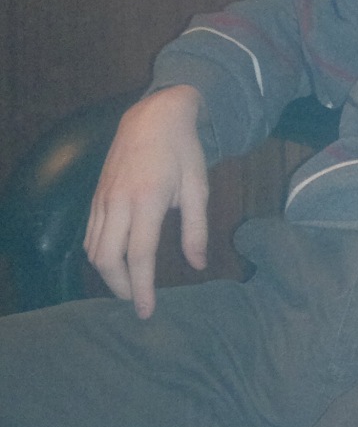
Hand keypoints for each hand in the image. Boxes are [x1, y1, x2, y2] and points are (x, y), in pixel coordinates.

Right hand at [84, 85, 207, 318]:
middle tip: (138, 301)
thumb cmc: (182, 151)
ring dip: (108, 274)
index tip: (146, 311)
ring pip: (93, 249)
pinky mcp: (96, 195)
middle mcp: (119, 201)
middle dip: (120, 287)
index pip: (139, 255)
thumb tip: (198, 265)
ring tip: (128, 286)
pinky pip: (89, 234)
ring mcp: (103, 198)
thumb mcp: (199, 187)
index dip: (142, 288)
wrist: (154, 115)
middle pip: (107, 258)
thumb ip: (197, 229)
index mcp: (148, 200)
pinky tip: (115, 261)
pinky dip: (98, 254)